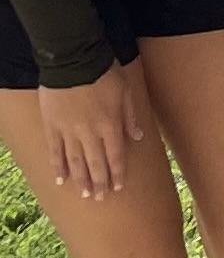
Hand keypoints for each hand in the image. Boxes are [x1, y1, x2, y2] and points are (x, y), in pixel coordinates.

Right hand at [38, 70, 144, 198]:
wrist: (73, 59)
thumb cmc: (104, 72)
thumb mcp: (126, 91)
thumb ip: (130, 116)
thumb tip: (138, 137)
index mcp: (110, 124)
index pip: (116, 156)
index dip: (117, 173)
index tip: (118, 187)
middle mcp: (90, 132)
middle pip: (96, 163)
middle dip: (100, 182)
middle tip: (100, 198)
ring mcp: (69, 131)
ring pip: (75, 162)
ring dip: (81, 179)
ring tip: (85, 194)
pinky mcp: (52, 126)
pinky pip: (55, 151)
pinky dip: (57, 166)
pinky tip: (60, 179)